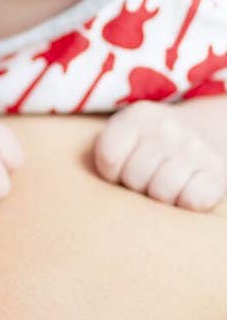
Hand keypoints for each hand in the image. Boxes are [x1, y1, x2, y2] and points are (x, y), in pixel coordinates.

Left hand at [94, 101, 226, 210]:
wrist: (203, 133)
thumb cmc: (149, 147)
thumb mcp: (125, 137)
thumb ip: (107, 155)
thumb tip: (103, 194)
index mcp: (138, 116)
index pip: (109, 157)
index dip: (112, 173)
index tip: (121, 170)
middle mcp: (167, 127)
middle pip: (135, 179)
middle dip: (137, 186)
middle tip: (148, 178)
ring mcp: (194, 146)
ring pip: (162, 193)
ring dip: (161, 197)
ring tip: (166, 184)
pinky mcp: (217, 169)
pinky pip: (193, 200)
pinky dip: (187, 203)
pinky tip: (187, 189)